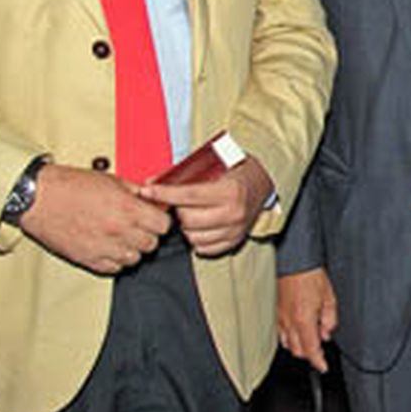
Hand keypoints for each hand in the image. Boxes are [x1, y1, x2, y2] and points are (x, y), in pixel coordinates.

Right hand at [19, 163, 170, 274]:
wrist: (38, 198)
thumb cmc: (70, 185)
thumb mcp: (110, 179)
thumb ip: (135, 191)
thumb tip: (151, 197)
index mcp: (127, 209)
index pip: (163, 225)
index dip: (160, 220)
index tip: (154, 217)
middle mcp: (119, 231)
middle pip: (151, 244)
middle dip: (147, 234)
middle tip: (138, 226)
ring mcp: (104, 248)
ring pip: (135, 258)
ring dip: (132, 248)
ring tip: (121, 236)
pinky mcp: (88, 259)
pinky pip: (114, 268)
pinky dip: (115, 260)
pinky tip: (109, 247)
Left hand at [137, 157, 273, 256]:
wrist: (262, 182)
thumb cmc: (235, 170)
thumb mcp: (214, 163)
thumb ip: (184, 173)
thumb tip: (152, 181)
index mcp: (230, 191)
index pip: (188, 195)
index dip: (164, 193)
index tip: (148, 191)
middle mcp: (234, 212)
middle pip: (188, 219)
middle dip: (178, 209)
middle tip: (180, 201)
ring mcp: (235, 230)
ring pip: (193, 236)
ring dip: (186, 225)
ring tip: (192, 213)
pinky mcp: (234, 241)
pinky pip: (203, 248)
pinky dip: (196, 238)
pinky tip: (200, 225)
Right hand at [277, 267, 337, 372]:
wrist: (295, 262)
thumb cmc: (311, 276)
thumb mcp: (330, 298)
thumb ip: (330, 320)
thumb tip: (327, 333)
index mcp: (304, 320)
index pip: (311, 350)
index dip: (318, 362)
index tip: (323, 366)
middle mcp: (289, 322)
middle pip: (298, 351)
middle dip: (310, 354)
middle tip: (320, 346)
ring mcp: (280, 318)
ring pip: (288, 344)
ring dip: (300, 346)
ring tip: (311, 337)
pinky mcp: (276, 313)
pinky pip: (281, 334)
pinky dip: (290, 337)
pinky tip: (298, 330)